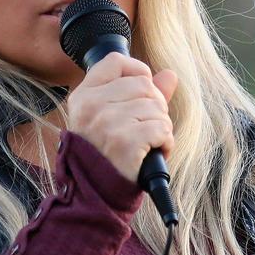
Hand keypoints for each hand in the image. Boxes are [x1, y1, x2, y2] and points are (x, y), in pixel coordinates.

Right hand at [66, 52, 177, 182]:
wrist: (96, 192)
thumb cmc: (105, 154)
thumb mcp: (113, 118)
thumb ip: (141, 94)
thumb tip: (170, 74)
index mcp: (84, 96)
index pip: (116, 61)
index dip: (137, 72)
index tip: (141, 94)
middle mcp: (92, 106)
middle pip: (144, 84)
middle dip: (155, 106)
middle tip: (146, 127)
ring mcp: (106, 123)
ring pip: (156, 107)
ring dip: (161, 126)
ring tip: (148, 143)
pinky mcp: (124, 141)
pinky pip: (161, 128)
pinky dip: (165, 142)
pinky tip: (154, 151)